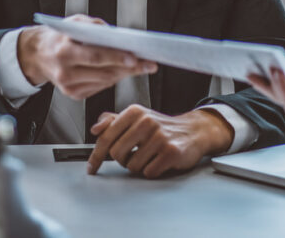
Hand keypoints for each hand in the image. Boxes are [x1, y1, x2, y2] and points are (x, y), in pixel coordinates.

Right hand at [17, 15, 157, 99]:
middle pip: (104, 72)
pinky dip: (112, 79)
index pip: (96, 56)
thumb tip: (120, 37)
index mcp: (64, 51)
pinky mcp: (73, 95)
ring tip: (141, 66)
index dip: (118, 58)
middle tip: (149, 64)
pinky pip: (100, 87)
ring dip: (124, 74)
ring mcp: (68, 87)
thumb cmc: (60, 36)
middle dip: (129, 69)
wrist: (38, 54)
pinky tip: (121, 71)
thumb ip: (96, 27)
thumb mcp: (75, 22)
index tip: (137, 58)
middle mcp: (65, 72)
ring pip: (105, 82)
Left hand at [86, 105, 232, 177]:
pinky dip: (152, 171)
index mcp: (134, 112)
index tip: (91, 168)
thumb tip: (95, 129)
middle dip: (122, 160)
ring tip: (149, 156)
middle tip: (133, 155)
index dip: (96, 156)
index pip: (106, 137)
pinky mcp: (171, 152)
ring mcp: (159, 136)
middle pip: (116, 154)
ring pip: (132, 166)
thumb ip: (113, 121)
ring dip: (138, 166)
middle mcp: (146, 121)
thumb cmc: (160, 127)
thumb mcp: (136, 118)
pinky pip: (148, 172)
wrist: (192, 131)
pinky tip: (159, 161)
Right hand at [248, 67, 284, 139]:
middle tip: (247, 71)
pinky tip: (278, 74)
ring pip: (278, 95)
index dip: (266, 75)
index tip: (254, 66)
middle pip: (273, 90)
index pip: (278, 83)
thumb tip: (274, 72)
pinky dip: (282, 86)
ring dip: (271, 81)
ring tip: (264, 67)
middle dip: (261, 81)